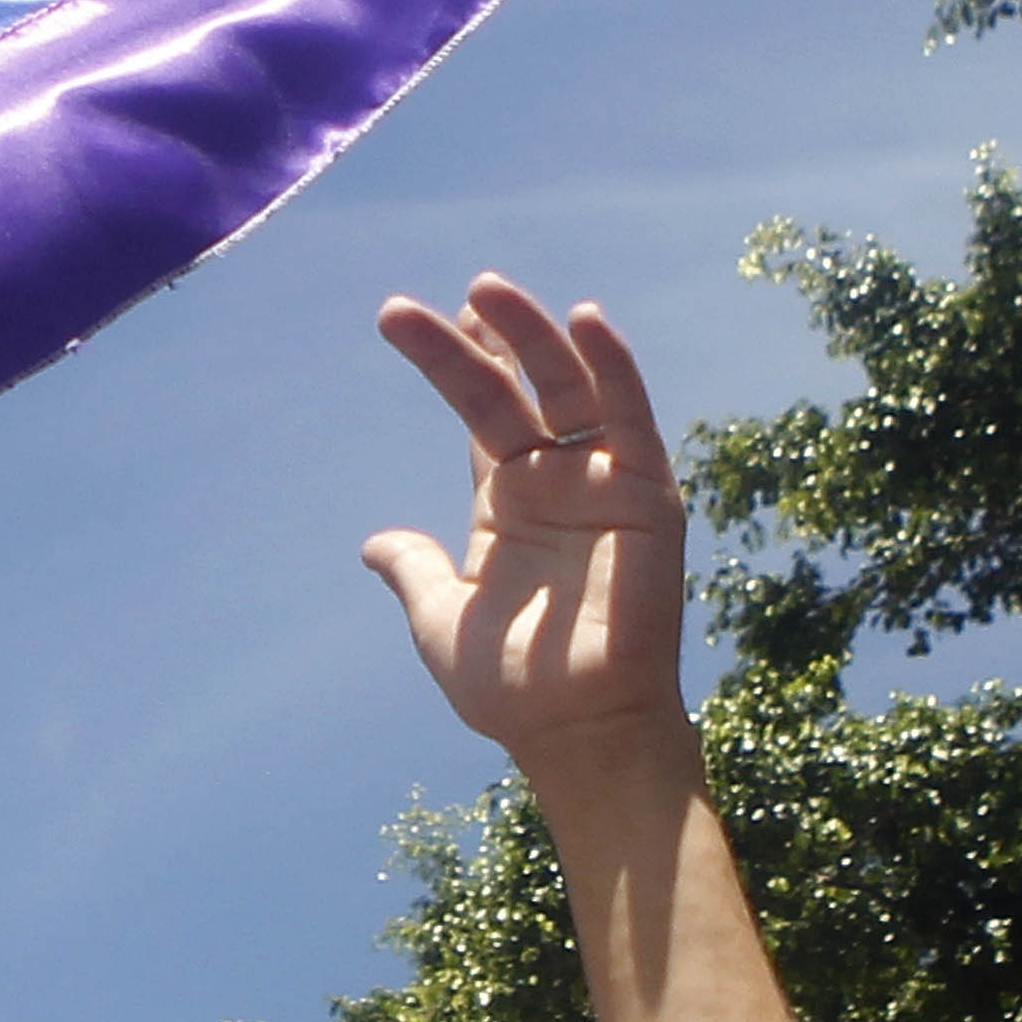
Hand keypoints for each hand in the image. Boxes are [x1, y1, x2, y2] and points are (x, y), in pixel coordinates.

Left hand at [364, 276, 693, 770]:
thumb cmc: (514, 689)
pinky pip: (632, 418)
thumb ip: (414, 570)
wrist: (579, 732)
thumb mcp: (442, 620)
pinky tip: (585, 318)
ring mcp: (602, 481)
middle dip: (480, 341)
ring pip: (569, 387)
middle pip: (516, 388)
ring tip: (485, 289)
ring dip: (533, 335)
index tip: (412, 316)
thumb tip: (375, 543)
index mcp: (508, 502)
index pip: (482, 411)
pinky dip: (614, 366)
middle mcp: (556, 481)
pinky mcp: (646, 493)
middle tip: (437, 298)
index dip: (454, 362)